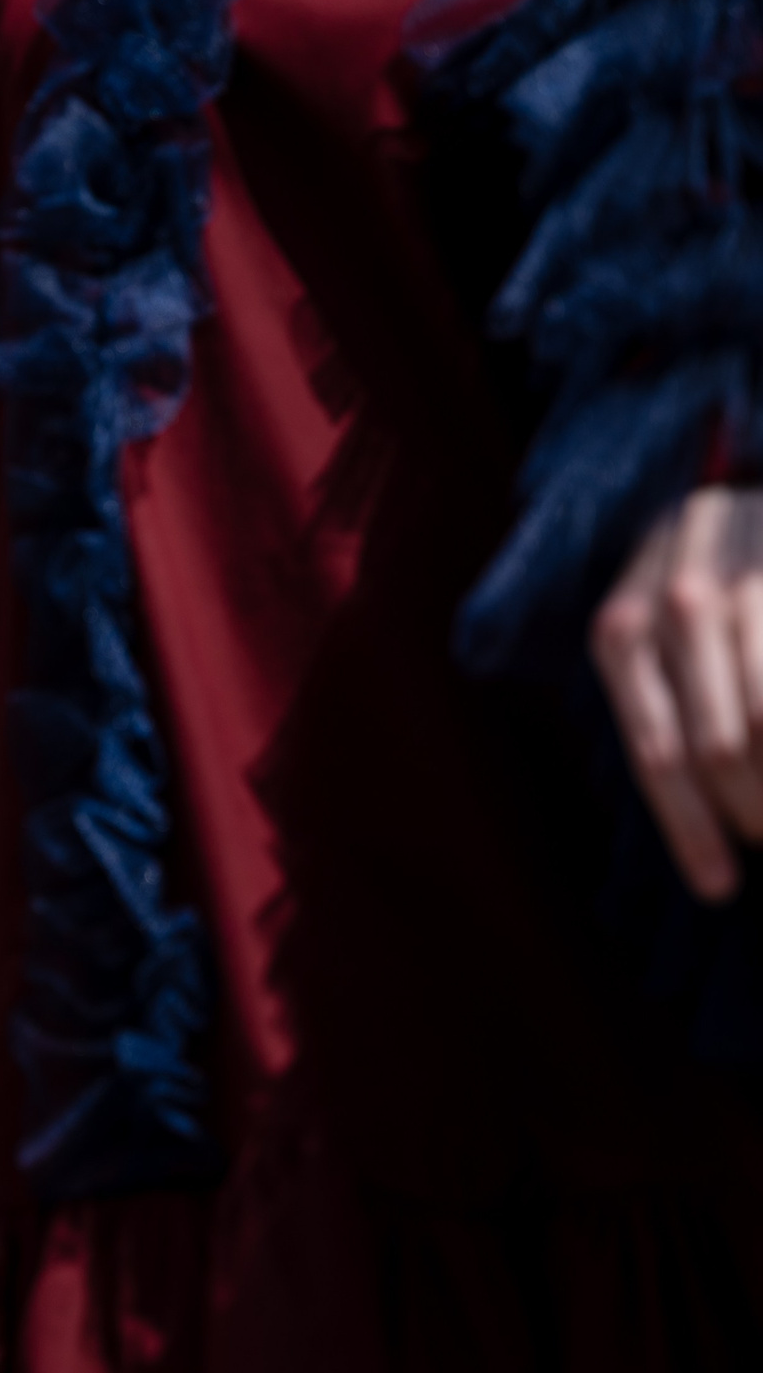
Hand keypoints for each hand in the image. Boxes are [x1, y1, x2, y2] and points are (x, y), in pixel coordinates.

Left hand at [592, 486, 762, 901]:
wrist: (735, 482)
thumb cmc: (687, 580)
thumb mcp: (644, 626)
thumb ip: (652, 701)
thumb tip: (688, 809)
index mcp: (621, 630)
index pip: (656, 753)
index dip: (691, 831)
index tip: (721, 890)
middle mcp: (678, 606)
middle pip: (719, 750)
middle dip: (752, 816)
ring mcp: (744, 584)